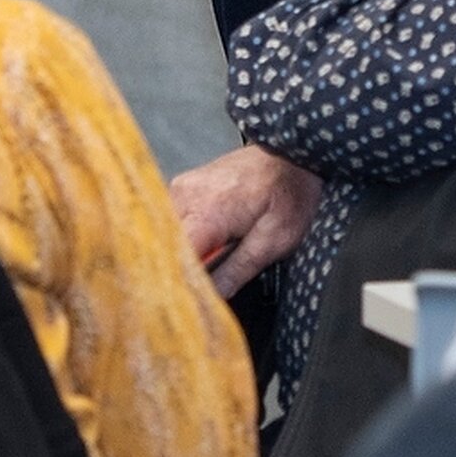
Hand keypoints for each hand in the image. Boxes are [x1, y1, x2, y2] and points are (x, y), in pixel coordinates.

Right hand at [171, 145, 322, 297]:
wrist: (291, 154)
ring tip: (209, 258)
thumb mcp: (275, 240)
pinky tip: (206, 242)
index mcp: (208, 213)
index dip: (177, 283)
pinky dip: (183, 236)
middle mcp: (186, 196)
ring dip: (180, 252)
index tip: (184, 302)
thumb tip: (212, 297)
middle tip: (199, 285)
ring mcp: (182, 187)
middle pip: (164, 247)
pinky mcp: (184, 185)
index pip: (173, 258)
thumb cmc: (290, 192)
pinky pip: (172, 219)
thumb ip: (238, 270)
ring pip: (165, 235)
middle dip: (178, 269)